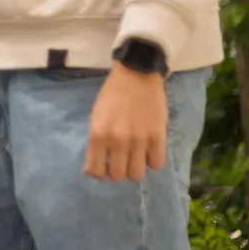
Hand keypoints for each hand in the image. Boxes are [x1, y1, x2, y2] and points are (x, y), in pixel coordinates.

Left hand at [83, 64, 167, 181]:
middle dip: (118, 171)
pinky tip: (149, 150)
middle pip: (118, 176)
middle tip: (121, 161)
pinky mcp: (158, 137)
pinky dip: (152, 161)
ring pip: (137, 174)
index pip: (96, 171)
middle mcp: (117, 140)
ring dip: (135, 168)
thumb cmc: (112, 95)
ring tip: (136, 157)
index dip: (100, 174)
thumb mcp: (95, 117)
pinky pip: (156, 164)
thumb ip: (94, 144)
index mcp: (98, 134)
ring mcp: (139, 140)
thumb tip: (90, 171)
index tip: (105, 168)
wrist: (136, 74)